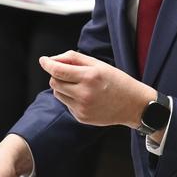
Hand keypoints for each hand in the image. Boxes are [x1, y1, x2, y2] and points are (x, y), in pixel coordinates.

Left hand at [39, 50, 155, 128]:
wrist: (133, 105)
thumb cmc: (117, 81)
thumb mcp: (99, 64)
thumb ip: (75, 59)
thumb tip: (53, 59)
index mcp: (90, 77)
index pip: (58, 70)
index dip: (47, 64)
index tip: (43, 60)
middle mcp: (84, 93)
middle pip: (55, 82)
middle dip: (57, 75)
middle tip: (68, 72)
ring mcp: (82, 108)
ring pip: (58, 94)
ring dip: (63, 87)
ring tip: (79, 85)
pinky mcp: (81, 117)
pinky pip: (67, 104)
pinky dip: (71, 98)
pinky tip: (86, 97)